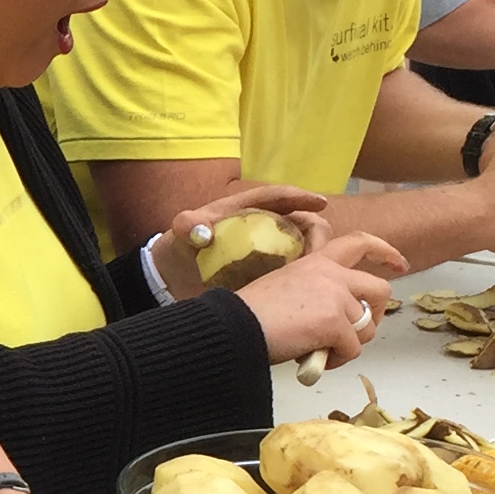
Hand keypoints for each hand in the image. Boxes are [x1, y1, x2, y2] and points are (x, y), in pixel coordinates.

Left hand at [150, 182, 339, 297]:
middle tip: (319, 253)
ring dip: (315, 260)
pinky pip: (294, 275)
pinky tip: (307, 296)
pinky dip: (304, 281)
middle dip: (316, 234)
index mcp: (250, 208)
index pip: (279, 197)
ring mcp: (271, 252)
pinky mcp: (271, 275)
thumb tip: (199, 229)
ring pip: (305, 250)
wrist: (175, 278)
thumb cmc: (183, 245)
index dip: (301, 197)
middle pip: (303, 223)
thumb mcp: (183, 230)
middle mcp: (267, 227)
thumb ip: (188, 225)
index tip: (319, 203)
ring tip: (316, 276)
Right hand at [221, 231, 408, 364]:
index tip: (400, 264)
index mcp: (317, 261)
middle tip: (361, 330)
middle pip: (380, 290)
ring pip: (366, 328)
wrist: (235, 327)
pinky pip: (353, 349)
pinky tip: (315, 359)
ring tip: (323, 351)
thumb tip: (335, 321)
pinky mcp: (335, 323)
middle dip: (377, 314)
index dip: (385, 253)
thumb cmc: (251, 312)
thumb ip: (317, 293)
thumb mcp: (287, 287)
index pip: (360, 243)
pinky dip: (337, 360)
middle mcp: (332, 274)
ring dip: (349, 344)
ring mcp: (336, 298)